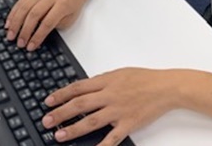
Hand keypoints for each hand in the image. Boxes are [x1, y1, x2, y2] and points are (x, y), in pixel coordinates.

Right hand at [5, 0, 90, 50]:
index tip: (31, 46)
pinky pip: (20, 1)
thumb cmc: (71, 6)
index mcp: (63, 4)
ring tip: (11, 35)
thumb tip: (36, 37)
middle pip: (34, 14)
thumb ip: (53, 27)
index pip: (47, 22)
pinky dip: (13, 13)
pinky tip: (9, 22)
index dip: (38, 36)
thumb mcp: (68, 20)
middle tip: (19, 43)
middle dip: (25, 31)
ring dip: (15, 23)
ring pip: (25, 7)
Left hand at [41, 68, 172, 145]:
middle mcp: (109, 96)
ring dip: (73, 129)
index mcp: (106, 81)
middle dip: (60, 113)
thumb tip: (84, 88)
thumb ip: (102, 81)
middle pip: (80, 104)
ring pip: (91, 121)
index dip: (61, 95)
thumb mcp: (119, 73)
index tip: (48, 101)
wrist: (165, 87)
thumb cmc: (144, 79)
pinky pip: (112, 138)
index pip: (77, 88)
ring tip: (59, 135)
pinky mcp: (128, 124)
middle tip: (46, 120)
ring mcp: (118, 111)